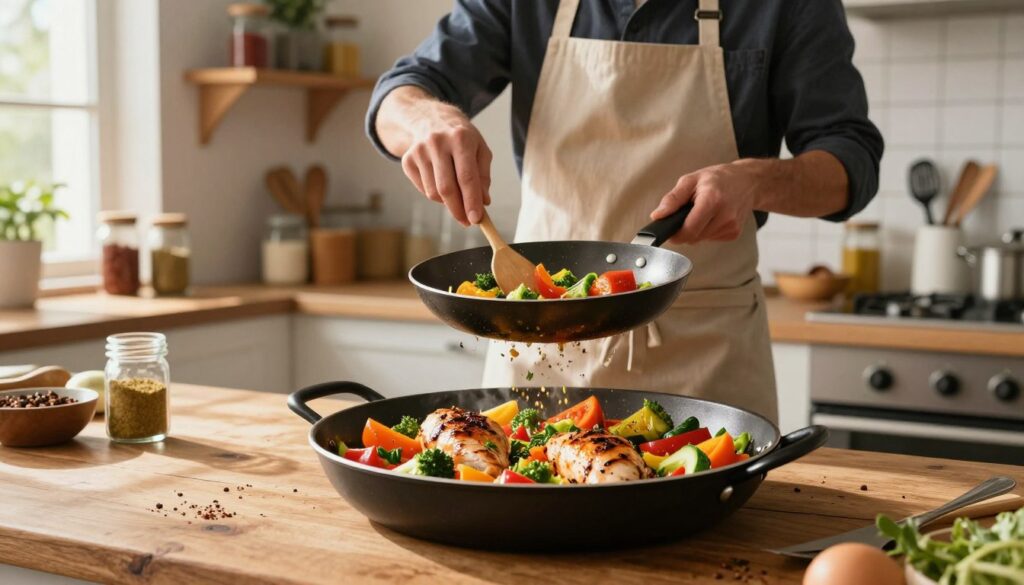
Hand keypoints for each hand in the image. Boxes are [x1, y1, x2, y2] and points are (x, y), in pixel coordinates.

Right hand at [401, 103, 491, 225]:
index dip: (471, 201)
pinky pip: (423, 189)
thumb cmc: (461, 137)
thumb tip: (483, 202)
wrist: (429, 118)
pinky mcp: (407, 160)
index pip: (466, 177)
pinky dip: (435, 195)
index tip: (476, 219)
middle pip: (447, 188)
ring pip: (433, 192)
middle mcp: (437, 143)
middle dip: (458, 209)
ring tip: (457, 196)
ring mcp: (419, 151)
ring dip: (447, 203)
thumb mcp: (480, 149)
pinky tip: (441, 183)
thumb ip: (483, 176)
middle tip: (467, 221)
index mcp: (460, 138)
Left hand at [649, 159, 764, 243]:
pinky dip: (706, 231)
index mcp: (712, 201)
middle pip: (693, 237)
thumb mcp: (691, 180)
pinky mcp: (734, 234)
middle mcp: (724, 216)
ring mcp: (731, 227)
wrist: (748, 182)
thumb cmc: (718, 178)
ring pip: (701, 240)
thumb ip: (672, 198)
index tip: (669, 229)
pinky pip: (711, 239)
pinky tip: (712, 218)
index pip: (688, 230)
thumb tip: (657, 215)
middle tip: (685, 214)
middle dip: (684, 230)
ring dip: (696, 230)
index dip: (675, 234)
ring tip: (701, 212)